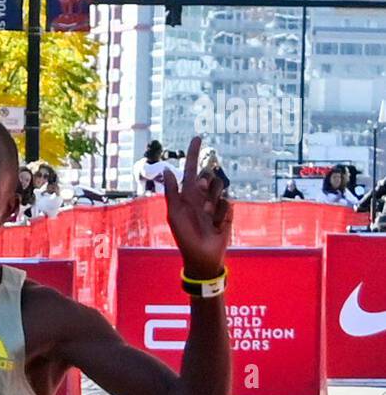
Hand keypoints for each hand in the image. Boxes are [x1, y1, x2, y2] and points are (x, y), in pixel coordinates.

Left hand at [164, 135, 231, 279]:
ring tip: (208, 216)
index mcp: (188, 195)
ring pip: (219, 186)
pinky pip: (227, 203)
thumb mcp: (175, 214)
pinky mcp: (227, 212)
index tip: (197, 137)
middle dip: (206, 183)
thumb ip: (172, 192)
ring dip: (213, 200)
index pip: (191, 169)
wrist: (202, 256)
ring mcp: (215, 203)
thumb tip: (168, 169)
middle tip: (201, 195)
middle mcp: (202, 196)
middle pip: (208, 175)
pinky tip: (216, 225)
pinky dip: (220, 214)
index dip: (193, 153)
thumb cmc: (185, 237)